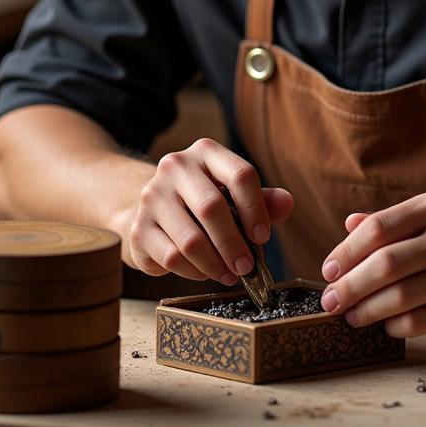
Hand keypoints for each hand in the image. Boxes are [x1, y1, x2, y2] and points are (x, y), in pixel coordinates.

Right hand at [124, 138, 292, 283]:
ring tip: (229, 274)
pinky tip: (204, 272)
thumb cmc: (203, 201)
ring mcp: (152, 196)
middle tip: (247, 267)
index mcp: (205, 152)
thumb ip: (262, 199)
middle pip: (212, 208)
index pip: (240, 174)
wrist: (153, 211)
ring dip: (216, 264)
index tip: (263, 238)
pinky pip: (172, 258)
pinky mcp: (138, 228)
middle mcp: (175, 166)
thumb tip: (287, 203)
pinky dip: (194, 272)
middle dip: (234, 244)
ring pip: (191, 240)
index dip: (256, 209)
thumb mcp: (233, 193)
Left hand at [318, 192, 425, 338]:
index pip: (378, 228)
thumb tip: (348, 226)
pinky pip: (418, 321)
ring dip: (366, 310)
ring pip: (400, 297)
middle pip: (385, 264)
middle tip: (329, 301)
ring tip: (350, 315)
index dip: (346, 252)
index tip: (328, 271)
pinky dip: (393, 325)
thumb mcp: (425, 221)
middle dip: (349, 286)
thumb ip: (387, 223)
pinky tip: (384, 323)